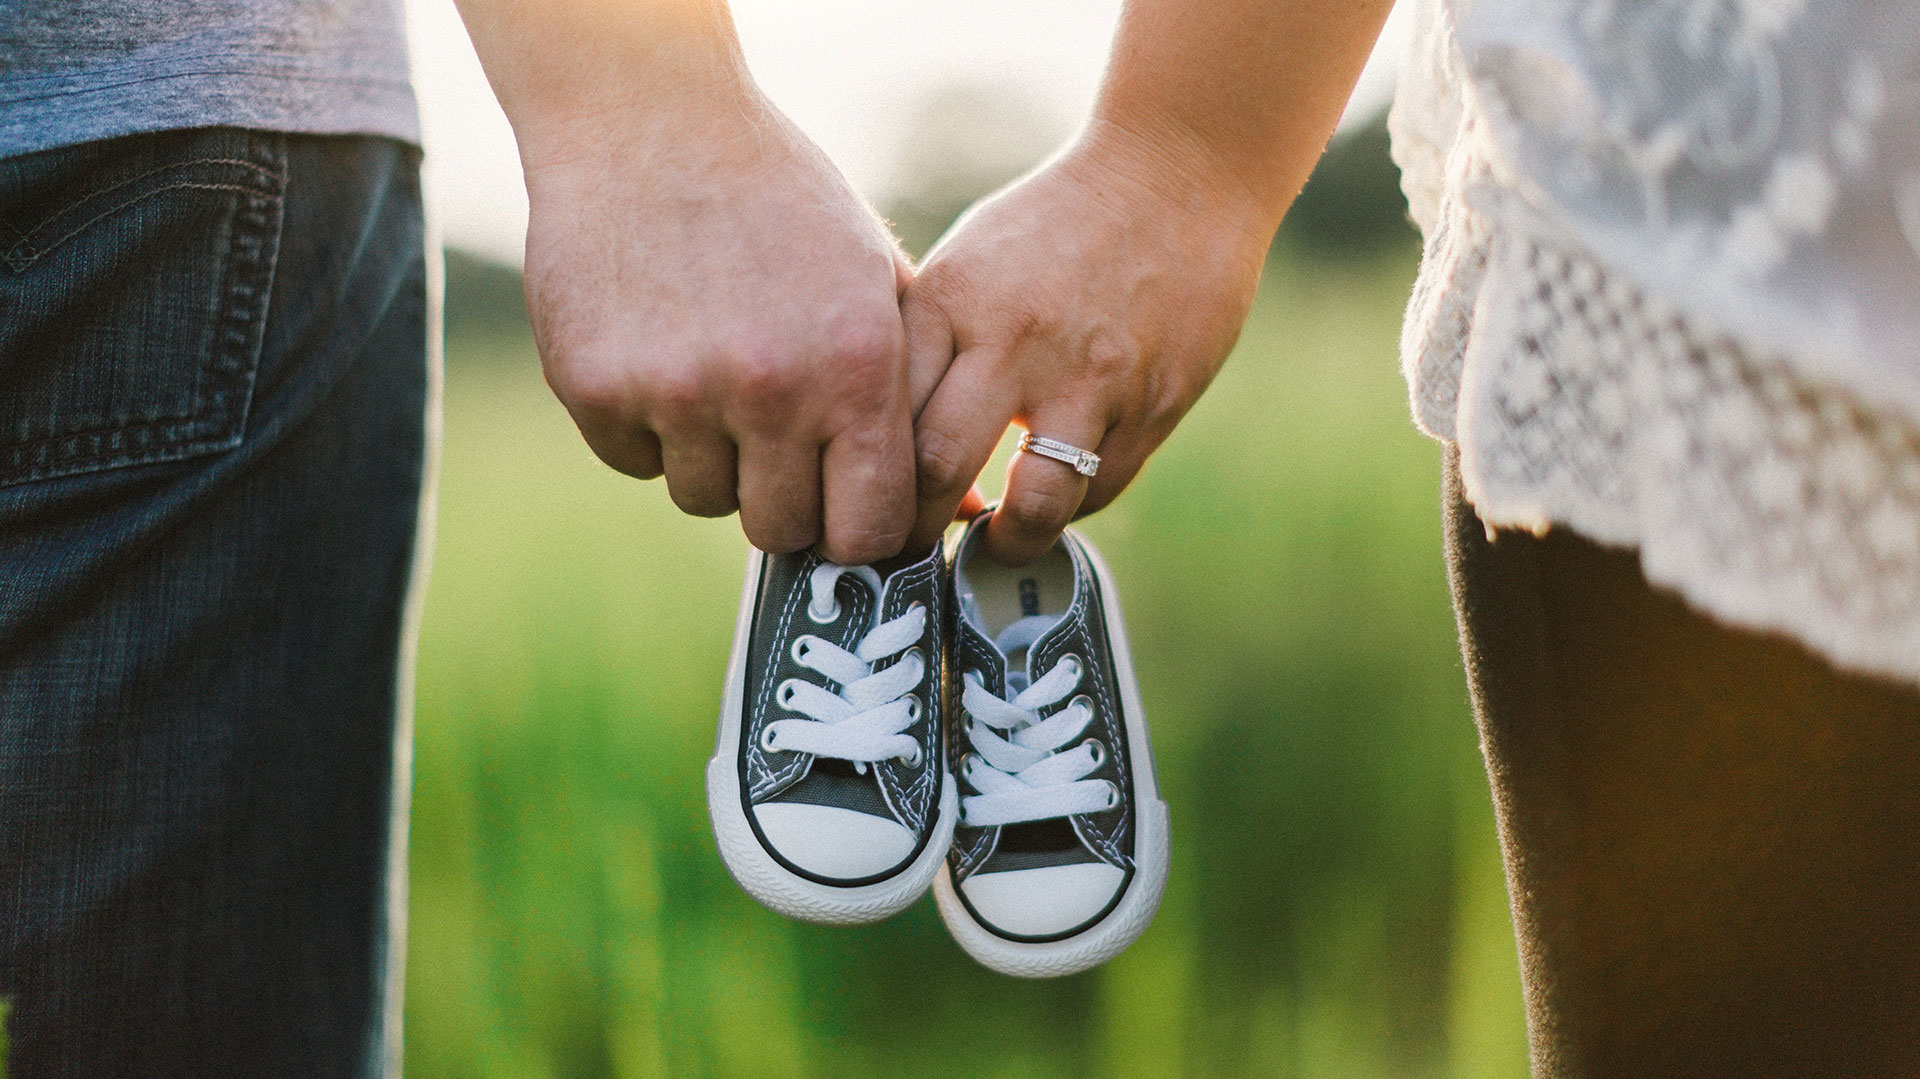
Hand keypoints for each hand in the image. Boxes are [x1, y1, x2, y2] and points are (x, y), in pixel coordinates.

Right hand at [516, 85, 919, 563]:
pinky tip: (659, 350)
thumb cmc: (783, 204)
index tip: (842, 508)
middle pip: (779, 529)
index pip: (868, 529)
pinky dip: (646, 427)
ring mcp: (676, 393)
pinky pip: (633, 461)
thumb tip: (956, 512)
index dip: (856, 531)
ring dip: (711, 457)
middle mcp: (770, 390)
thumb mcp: (875, 282)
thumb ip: (914, 397)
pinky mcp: (596, 388)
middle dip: (782, 497)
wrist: (650, 121)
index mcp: (856, 367)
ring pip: (702, 498)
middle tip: (773, 435)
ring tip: (715, 371)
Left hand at [903, 119, 1275, 562]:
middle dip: (914, 530)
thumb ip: (927, 344)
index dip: (863, 479)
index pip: (883, 415)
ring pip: (1032, 504)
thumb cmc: (1054, 224)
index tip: (861, 505)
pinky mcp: (1153, 403)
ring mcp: (1090, 377)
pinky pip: (1097, 489)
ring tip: (993, 543)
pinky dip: (1068, 508)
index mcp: (952, 300)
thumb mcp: (969, 263)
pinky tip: (1052, 496)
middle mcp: (1015, 340)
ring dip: (1005, 542)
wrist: (1179, 175)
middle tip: (912, 548)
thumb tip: (873, 440)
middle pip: (937, 470)